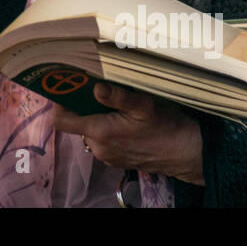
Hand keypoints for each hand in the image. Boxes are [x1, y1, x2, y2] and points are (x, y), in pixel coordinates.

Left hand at [51, 83, 204, 184]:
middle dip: (83, 105)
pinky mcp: (117, 159)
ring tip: (115, 103)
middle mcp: (99, 147)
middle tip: (96, 87)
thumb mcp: (144, 105)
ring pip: (90, 130)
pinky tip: (124, 119)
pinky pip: (102, 140)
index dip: (59, 102)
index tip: (66, 86)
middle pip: (77, 122)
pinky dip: (107, 127)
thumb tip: (96, 88)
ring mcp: (108, 155)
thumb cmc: (167, 126)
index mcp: (100, 132)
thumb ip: (118, 96)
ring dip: (97, 116)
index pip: (61, 120)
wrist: (187, 153)